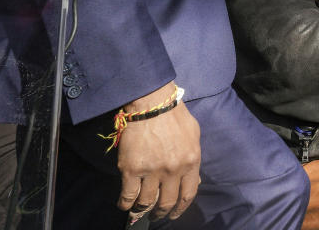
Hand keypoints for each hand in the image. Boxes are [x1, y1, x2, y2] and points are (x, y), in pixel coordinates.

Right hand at [117, 83, 200, 222]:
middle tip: (156, 215)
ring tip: (140, 210)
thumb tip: (193, 179)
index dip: (181, 208)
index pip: (188, 194)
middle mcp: (173, 170)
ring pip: (147, 201)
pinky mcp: (132, 169)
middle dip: (161, 212)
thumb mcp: (194, 134)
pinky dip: (125, 204)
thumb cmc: (174, 115)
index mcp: (191, 162)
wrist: (151, 102)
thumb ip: (194, 158)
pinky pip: (128, 195)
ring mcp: (152, 170)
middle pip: (167, 202)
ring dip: (143, 209)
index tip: (175, 213)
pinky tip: (125, 205)